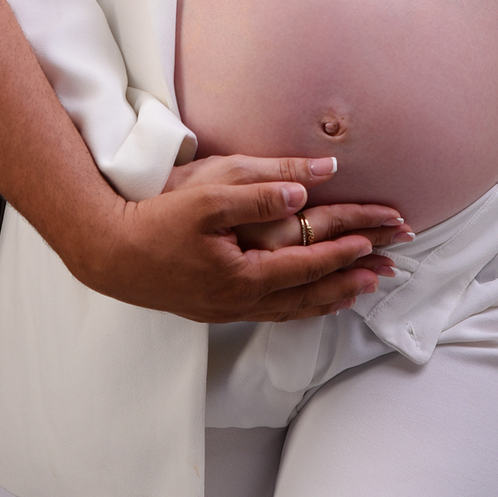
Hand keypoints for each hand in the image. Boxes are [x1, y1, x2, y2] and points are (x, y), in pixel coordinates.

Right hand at [74, 168, 398, 323]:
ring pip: (292, 309)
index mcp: (245, 273)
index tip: (377, 242)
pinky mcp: (214, 307)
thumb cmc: (156, 219)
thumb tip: (309, 186)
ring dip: (330, 298)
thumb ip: (262, 190)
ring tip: (359, 291)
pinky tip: (304, 301)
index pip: (309, 263)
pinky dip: (299, 306)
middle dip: (351, 279)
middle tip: (388, 273)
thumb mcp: (209, 194)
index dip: (346, 252)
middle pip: (310, 293)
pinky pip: (271, 311)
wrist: (109, 253)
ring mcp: (227, 308)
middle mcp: (242, 299)